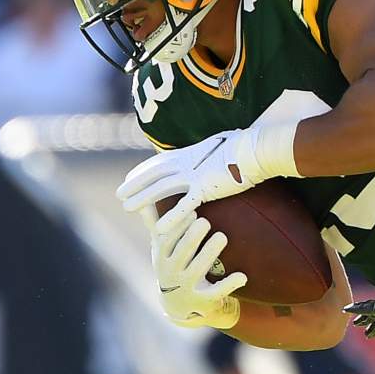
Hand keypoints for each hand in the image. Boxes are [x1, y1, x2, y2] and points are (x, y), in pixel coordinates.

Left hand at [118, 127, 267, 232]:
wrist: (255, 149)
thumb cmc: (243, 145)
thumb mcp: (218, 145)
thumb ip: (207, 152)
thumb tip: (208, 148)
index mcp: (190, 153)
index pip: (159, 162)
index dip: (143, 170)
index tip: (129, 177)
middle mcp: (188, 162)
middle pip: (154, 174)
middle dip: (135, 184)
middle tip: (119, 194)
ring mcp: (195, 175)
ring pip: (162, 188)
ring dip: (142, 198)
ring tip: (126, 207)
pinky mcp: (207, 188)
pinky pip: (185, 205)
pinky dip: (171, 217)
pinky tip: (159, 228)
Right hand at [154, 214, 247, 328]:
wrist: (179, 306)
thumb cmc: (171, 266)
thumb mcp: (161, 248)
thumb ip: (155, 225)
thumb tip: (142, 201)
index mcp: (162, 258)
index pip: (167, 241)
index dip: (178, 227)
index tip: (191, 212)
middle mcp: (172, 274)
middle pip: (182, 253)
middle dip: (192, 237)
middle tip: (205, 221)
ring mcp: (186, 288)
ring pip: (198, 270)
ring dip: (209, 253)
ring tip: (222, 236)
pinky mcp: (203, 301)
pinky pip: (216, 293)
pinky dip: (229, 284)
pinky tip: (242, 276)